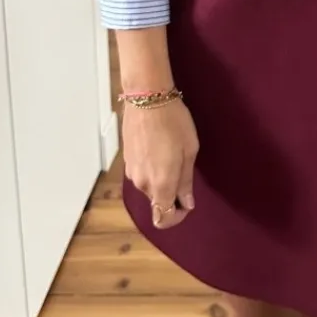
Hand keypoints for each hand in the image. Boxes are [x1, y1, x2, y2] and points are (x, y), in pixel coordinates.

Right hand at [123, 97, 199, 229]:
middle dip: (172, 194)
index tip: (186, 203)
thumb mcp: (189, 150)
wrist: (147, 97)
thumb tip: (186, 202)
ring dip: (161, 179)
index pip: (163, 219)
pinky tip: (160, 148)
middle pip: (157, 201)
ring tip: (173, 154)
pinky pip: (142, 174)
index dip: (177, 217)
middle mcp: (142, 183)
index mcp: (160, 184)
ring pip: (150, 187)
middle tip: (184, 169)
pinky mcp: (126, 161)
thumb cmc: (173, 121)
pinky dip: (152, 169)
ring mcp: (132, 172)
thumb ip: (186, 181)